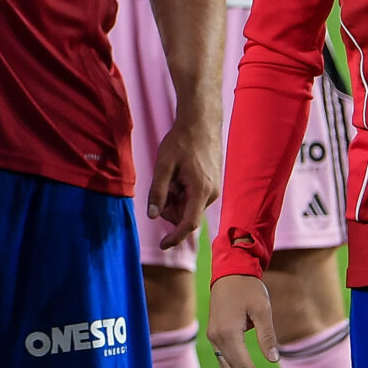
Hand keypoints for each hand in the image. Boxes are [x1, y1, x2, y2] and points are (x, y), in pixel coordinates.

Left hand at [145, 118, 219, 250]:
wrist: (201, 123)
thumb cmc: (181, 141)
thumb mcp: (163, 165)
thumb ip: (158, 192)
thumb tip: (152, 216)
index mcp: (200, 191)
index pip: (188, 224)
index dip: (175, 237)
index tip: (163, 245)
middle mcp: (212, 194)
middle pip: (185, 215)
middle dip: (170, 206)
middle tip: (164, 182)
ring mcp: (215, 190)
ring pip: (189, 206)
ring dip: (176, 197)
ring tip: (173, 174)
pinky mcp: (214, 185)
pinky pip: (194, 197)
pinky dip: (183, 192)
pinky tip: (180, 174)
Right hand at [207, 273, 279, 367]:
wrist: (230, 272)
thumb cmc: (248, 289)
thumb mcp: (263, 309)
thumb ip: (267, 335)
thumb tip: (274, 360)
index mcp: (228, 333)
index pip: (242, 365)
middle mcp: (217, 337)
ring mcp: (213, 336)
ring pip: (226, 366)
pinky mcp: (215, 334)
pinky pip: (222, 359)